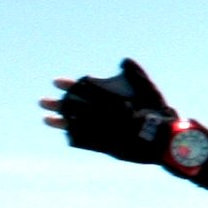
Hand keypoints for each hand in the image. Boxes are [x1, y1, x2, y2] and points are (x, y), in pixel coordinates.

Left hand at [39, 58, 176, 163]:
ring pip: (77, 126)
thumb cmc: (159, 115)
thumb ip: (137, 75)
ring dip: (60, 122)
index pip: (87, 90)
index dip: (71, 85)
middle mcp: (106, 117)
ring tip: (46, 119)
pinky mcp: (108, 147)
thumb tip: (124, 59)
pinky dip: (75, 137)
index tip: (57, 82)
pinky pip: (87, 142)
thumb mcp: (151, 92)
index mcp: (115, 102)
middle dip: (58, 104)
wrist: (165, 143)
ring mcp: (105, 133)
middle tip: (43, 101)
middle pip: (77, 109)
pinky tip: (66, 134)